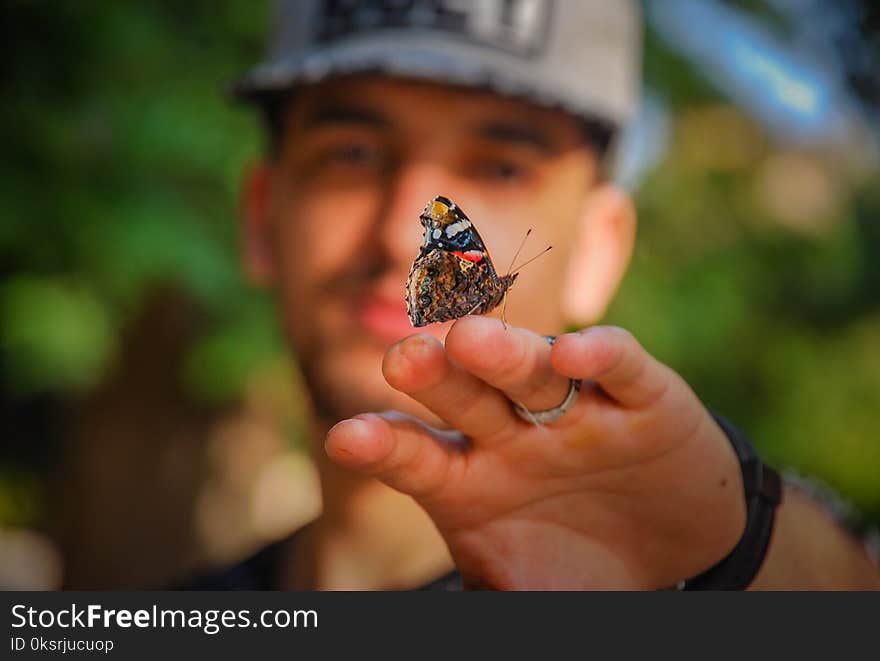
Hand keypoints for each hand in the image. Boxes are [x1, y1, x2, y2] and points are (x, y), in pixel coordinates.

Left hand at [325, 316, 746, 588]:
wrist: (670, 557)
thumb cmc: (572, 572)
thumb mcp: (517, 595)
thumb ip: (476, 598)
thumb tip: (417, 625)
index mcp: (468, 477)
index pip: (415, 455)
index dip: (383, 445)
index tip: (348, 439)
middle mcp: (512, 433)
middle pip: (465, 397)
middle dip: (437, 377)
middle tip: (404, 359)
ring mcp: (574, 410)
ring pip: (532, 373)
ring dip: (504, 354)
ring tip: (470, 339)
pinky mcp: (641, 397)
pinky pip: (620, 368)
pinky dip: (601, 355)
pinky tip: (573, 352)